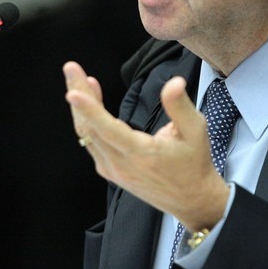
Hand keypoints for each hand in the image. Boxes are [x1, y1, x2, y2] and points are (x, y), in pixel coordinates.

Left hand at [63, 61, 229, 230]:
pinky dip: (87, 120)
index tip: (73, 92)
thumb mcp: (196, 131)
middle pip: (90, 127)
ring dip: (81, 106)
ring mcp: (113, 170)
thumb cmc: (194, 163)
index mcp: (142, 155)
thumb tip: (174, 82)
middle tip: (71, 68)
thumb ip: (180, 106)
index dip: (90, 110)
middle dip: (79, 94)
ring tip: (79, 79)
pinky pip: (91, 142)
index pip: (109, 130)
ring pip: (87, 135)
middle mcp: (121, 165)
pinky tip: (90, 101)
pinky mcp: (110, 171)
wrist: (191, 199)